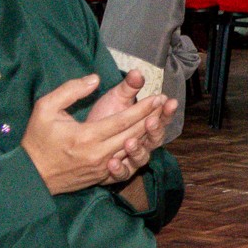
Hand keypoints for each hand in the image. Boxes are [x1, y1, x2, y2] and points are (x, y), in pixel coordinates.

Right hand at [24, 73, 172, 194]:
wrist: (31, 174)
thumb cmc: (37, 139)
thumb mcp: (45, 108)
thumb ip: (71, 90)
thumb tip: (95, 79)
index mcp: (87, 136)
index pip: (124, 120)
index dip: (144, 108)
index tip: (158, 97)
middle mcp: (99, 154)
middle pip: (134, 135)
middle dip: (152, 118)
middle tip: (166, 104)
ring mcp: (102, 168)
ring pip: (133, 150)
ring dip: (148, 135)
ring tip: (160, 120)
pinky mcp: (101, 177)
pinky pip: (126, 164)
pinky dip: (138, 152)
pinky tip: (145, 141)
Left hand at [83, 69, 175, 183]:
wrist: (79, 140)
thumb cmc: (101, 115)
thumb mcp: (116, 98)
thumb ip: (128, 87)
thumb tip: (137, 72)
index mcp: (145, 123)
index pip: (161, 117)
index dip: (166, 110)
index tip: (167, 100)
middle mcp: (142, 142)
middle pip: (155, 138)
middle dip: (155, 130)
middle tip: (151, 121)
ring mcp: (131, 158)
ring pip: (142, 158)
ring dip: (138, 150)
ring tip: (129, 142)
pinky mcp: (117, 172)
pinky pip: (122, 174)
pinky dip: (120, 169)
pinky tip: (112, 162)